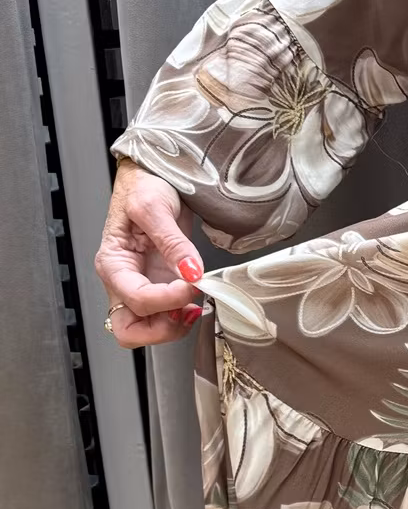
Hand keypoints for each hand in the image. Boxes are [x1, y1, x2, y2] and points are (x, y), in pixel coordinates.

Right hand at [94, 160, 205, 347]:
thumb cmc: (143, 187)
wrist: (154, 178)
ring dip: (174, 326)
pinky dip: (181, 316)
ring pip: (147, 330)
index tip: (193, 284)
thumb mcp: (156, 207)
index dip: (168, 300)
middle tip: (187, 311)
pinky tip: (194, 300)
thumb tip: (190, 272)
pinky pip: (165, 316)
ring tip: (194, 305)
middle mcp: (123, 281)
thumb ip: (173, 243)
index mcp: (113, 264)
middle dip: (161, 330)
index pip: (137, 300)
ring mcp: (141, 286)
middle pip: (129, 330)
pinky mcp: (159, 286)